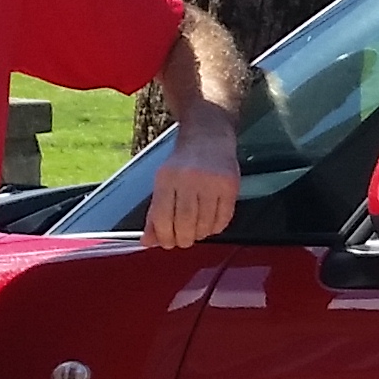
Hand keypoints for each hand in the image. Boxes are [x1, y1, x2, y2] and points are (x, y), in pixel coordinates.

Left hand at [144, 103, 242, 248]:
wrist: (208, 136)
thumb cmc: (184, 163)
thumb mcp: (163, 184)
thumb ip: (155, 214)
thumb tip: (147, 241)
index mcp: (167, 178)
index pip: (162, 217)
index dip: (164, 236)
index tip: (166, 242)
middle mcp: (189, 178)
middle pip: (185, 223)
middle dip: (183, 239)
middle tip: (182, 240)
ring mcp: (212, 182)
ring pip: (205, 224)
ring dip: (200, 234)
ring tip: (197, 230)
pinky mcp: (230, 185)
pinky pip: (224, 218)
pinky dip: (216, 227)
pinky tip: (210, 223)